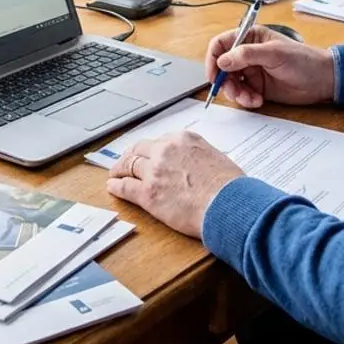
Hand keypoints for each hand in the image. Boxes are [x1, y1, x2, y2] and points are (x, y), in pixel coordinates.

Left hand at [106, 131, 243, 237]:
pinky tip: (112, 187)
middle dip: (131, 156)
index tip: (148, 155)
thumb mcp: (216, 159)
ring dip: (119, 170)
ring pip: (128, 166)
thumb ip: (198, 158)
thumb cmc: (230, 186)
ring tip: (115, 174)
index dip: (150, 150)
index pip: (159, 142)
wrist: (229, 204)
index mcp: (183, 140)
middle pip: (139, 150)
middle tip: (126, 162)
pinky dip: (116, 186)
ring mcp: (154, 171)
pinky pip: (125, 187)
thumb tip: (194, 166)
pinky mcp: (148, 193)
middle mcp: (166, 151)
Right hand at [204, 24, 335, 107]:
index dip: (213, 59)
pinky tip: (258, 101)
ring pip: (230, 83)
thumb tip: (222, 60)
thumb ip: (247, 55)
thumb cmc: (304, 60)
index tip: (214, 75)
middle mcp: (248, 54)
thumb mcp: (274, 54)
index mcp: (251, 38)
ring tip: (250, 98)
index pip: (221, 44)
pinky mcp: (257, 87)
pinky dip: (245, 99)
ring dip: (236, 93)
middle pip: (222, 67)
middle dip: (225, 81)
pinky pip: (241, 94)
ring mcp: (252, 71)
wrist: (322, 81)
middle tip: (233, 91)